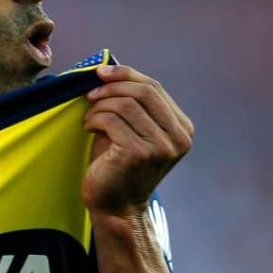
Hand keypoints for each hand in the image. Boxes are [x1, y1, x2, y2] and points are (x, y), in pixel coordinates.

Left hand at [82, 65, 193, 216]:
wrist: (115, 205)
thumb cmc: (118, 164)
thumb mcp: (133, 128)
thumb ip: (133, 103)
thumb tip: (110, 67)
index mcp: (182, 128)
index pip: (155, 88)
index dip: (126, 74)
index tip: (101, 72)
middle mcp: (179, 138)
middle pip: (145, 91)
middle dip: (112, 86)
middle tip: (91, 94)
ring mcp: (162, 147)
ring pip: (126, 104)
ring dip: (101, 106)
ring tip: (90, 118)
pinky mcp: (139, 154)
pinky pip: (112, 120)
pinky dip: (95, 118)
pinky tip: (89, 128)